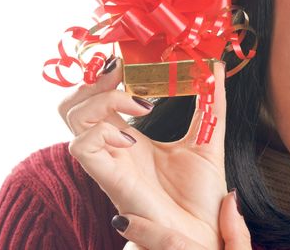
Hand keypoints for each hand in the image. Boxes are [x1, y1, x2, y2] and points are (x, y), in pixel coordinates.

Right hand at [59, 57, 244, 248]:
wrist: (203, 232)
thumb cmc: (200, 194)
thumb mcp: (208, 138)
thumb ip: (210, 103)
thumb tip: (216, 66)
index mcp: (131, 136)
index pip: (99, 98)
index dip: (106, 75)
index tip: (131, 58)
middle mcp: (114, 146)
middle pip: (74, 103)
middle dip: (94, 80)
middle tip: (123, 70)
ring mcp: (109, 161)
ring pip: (73, 117)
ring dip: (102, 99)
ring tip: (139, 103)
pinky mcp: (109, 178)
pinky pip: (82, 146)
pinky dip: (102, 132)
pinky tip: (131, 137)